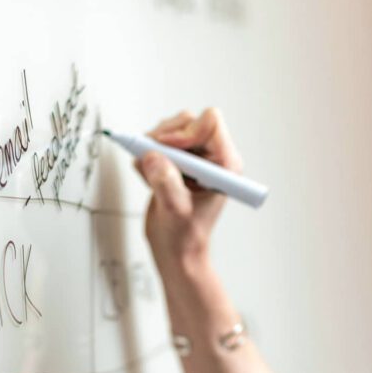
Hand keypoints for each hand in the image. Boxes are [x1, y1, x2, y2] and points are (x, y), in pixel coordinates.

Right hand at [135, 108, 243, 274]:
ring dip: (153, 146)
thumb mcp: (175, 211)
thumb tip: (152, 156)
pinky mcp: (176, 162)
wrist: (176, 251)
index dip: (185, 132)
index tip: (167, 150)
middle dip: (165, 137)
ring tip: (149, 173)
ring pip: (171, 129)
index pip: (210, 123)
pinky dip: (146, 156)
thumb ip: (166, 183)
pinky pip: (158, 143)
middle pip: (188, 121)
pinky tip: (148, 178)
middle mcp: (212, 157)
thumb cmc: (185, 237)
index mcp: (224, 164)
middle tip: (151, 158)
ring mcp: (193, 159)